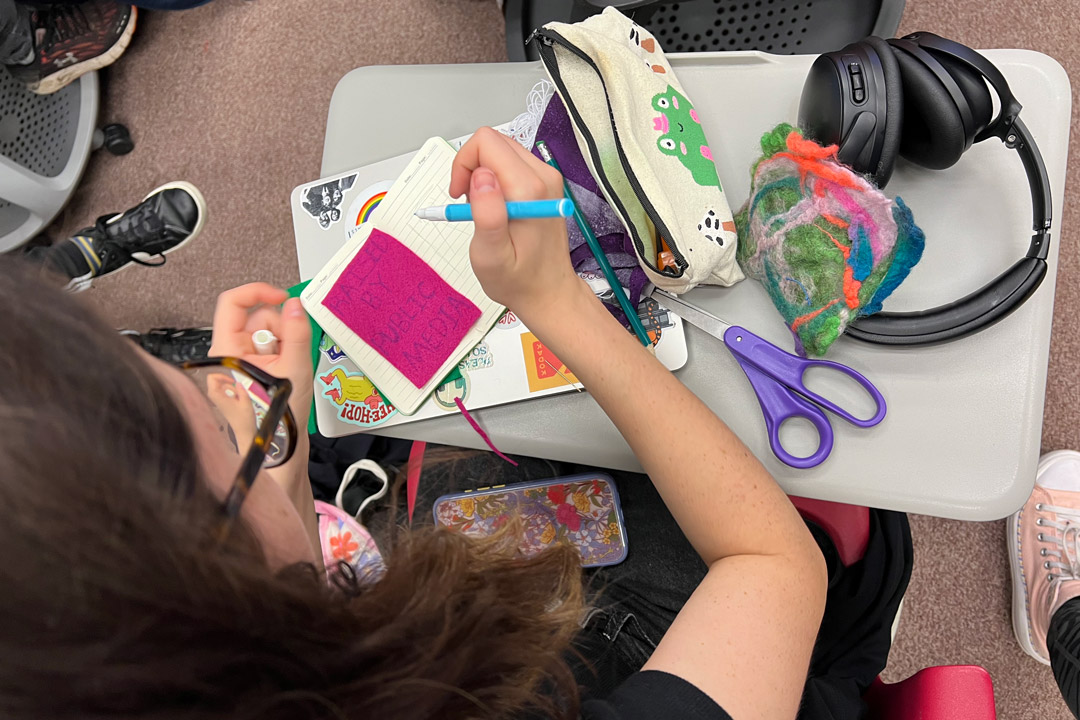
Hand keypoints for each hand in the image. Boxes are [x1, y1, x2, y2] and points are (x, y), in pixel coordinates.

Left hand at [204, 374, 256, 449]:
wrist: (244, 430)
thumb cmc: (244, 419)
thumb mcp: (246, 401)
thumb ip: (241, 389)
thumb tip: (238, 383)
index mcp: (218, 397)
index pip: (211, 378)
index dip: (222, 376)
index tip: (232, 380)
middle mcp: (215, 398)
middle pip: (214, 381)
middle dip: (227, 381)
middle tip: (236, 386)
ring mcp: (218, 400)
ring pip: (220, 386)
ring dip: (231, 387)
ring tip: (239, 396)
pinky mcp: (222, 402)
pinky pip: (224, 391)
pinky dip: (231, 391)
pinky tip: (238, 399)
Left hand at [209, 283, 312, 427]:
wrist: (278, 446)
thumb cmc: (278, 418)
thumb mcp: (295, 368)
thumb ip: (297, 331)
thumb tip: (295, 305)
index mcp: (227, 351)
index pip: (233, 302)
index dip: (259, 292)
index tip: (282, 297)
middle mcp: (226, 354)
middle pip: (255, 318)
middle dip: (281, 330)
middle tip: (292, 352)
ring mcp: (236, 362)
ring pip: (264, 332)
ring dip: (283, 344)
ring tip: (289, 368)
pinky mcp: (246, 368)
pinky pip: (266, 347)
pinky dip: (280, 353)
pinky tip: (285, 371)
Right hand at [450, 127, 587, 322]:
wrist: (549, 292)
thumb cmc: (519, 280)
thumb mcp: (491, 256)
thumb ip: (486, 213)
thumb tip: (481, 175)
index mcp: (529, 189)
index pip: (486, 142)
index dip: (463, 164)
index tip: (459, 196)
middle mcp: (543, 176)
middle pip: (494, 141)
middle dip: (470, 167)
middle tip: (468, 204)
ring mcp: (547, 177)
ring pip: (501, 150)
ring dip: (482, 174)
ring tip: (483, 210)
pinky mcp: (544, 184)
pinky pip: (510, 164)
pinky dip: (494, 180)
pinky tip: (496, 208)